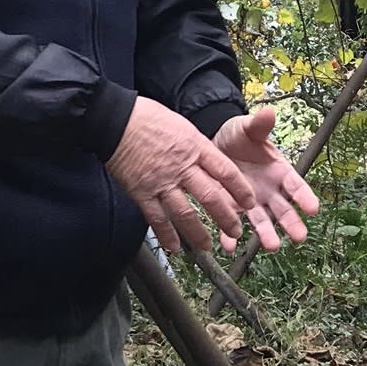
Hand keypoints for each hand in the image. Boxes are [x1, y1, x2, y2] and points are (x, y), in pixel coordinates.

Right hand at [107, 97, 255, 254]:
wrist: (116, 120)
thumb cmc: (148, 118)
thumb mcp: (182, 125)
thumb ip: (197, 147)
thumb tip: (210, 161)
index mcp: (195, 147)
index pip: (226, 171)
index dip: (241, 190)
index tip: (250, 202)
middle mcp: (182, 167)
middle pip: (211, 197)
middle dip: (226, 218)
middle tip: (236, 230)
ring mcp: (162, 182)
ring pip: (185, 214)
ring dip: (198, 233)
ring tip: (207, 247)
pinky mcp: (142, 192)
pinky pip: (157, 219)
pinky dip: (166, 235)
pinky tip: (174, 247)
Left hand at [213, 105, 319, 252]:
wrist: (214, 144)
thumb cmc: (238, 136)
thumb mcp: (248, 129)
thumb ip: (259, 125)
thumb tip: (268, 112)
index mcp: (279, 171)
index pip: (295, 185)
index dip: (305, 196)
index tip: (314, 208)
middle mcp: (269, 191)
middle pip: (284, 209)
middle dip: (292, 223)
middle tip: (299, 237)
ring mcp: (251, 203)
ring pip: (262, 221)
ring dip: (267, 234)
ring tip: (271, 246)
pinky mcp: (232, 208)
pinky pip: (231, 225)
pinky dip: (229, 237)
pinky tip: (228, 247)